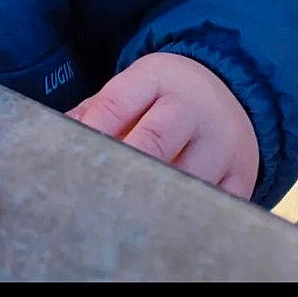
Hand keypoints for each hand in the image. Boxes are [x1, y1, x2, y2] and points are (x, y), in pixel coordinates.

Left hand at [66, 51, 259, 199]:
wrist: (232, 90)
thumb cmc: (165, 98)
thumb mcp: (133, 89)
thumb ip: (95, 112)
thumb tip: (55, 141)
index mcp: (159, 78)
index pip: (115, 104)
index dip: (89, 134)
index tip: (69, 161)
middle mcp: (194, 107)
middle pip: (151, 142)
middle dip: (120, 170)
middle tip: (94, 194)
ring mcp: (223, 142)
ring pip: (182, 181)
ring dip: (152, 198)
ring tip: (126, 212)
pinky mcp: (241, 173)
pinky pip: (211, 204)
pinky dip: (188, 214)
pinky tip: (166, 218)